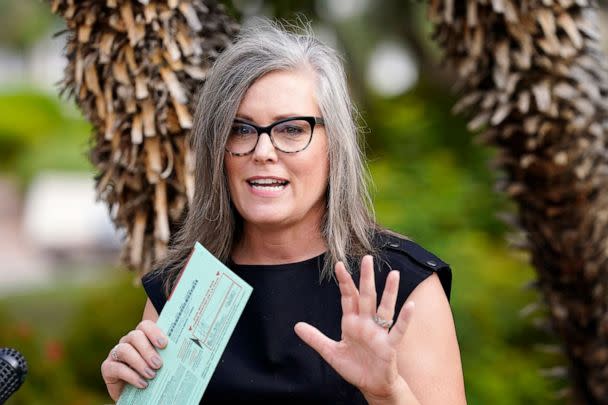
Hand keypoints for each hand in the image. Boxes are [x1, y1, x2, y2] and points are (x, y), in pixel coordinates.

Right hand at [100, 320, 167, 400]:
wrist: (138, 394)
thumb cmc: (154, 374)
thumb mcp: (162, 363)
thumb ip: (170, 354)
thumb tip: (187, 348)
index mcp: (142, 336)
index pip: (145, 325)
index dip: (154, 332)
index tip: (164, 344)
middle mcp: (128, 341)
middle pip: (135, 336)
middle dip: (148, 350)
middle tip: (158, 364)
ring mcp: (116, 353)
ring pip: (124, 349)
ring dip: (139, 362)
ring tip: (151, 375)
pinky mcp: (107, 367)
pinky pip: (116, 367)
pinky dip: (131, 376)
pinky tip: (142, 383)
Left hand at [294, 255, 414, 401]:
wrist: (372, 386)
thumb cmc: (355, 367)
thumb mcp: (331, 353)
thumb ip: (315, 338)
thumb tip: (296, 326)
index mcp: (352, 322)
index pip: (348, 297)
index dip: (344, 282)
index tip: (339, 264)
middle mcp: (366, 323)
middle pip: (366, 296)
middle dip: (366, 278)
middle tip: (367, 258)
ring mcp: (379, 333)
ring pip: (384, 308)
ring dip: (389, 292)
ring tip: (394, 274)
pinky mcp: (389, 345)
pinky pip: (398, 330)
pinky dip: (404, 318)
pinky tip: (410, 306)